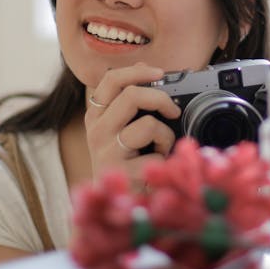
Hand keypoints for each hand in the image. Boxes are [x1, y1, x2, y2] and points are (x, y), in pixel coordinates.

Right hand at [84, 63, 181, 179]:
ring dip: (165, 135)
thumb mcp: (122, 127)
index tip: (159, 73)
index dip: (137, 71)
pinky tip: (158, 167)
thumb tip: (144, 66)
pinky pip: (155, 156)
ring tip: (161, 148)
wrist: (112, 202)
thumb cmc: (123, 160)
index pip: (110, 80)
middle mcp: (97, 130)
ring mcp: (106, 152)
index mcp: (96, 115)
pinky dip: (165, 160)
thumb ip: (130, 99)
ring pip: (147, 125)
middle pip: (131, 95)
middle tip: (173, 111)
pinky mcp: (121, 173)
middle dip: (161, 99)